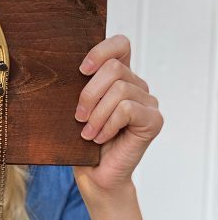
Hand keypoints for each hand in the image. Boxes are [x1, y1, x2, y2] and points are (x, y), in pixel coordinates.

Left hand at [72, 35, 163, 194]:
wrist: (94, 175)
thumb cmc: (82, 143)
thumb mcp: (76, 109)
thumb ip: (79, 86)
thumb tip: (65, 68)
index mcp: (119, 77)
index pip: (120, 45)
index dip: (101, 51)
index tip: (81, 70)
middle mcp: (137, 86)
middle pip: (114, 68)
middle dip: (89, 93)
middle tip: (78, 116)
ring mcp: (147, 103)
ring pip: (119, 90)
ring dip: (97, 114)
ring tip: (88, 133)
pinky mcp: (153, 120)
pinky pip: (127, 109)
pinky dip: (108, 124)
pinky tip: (100, 138)